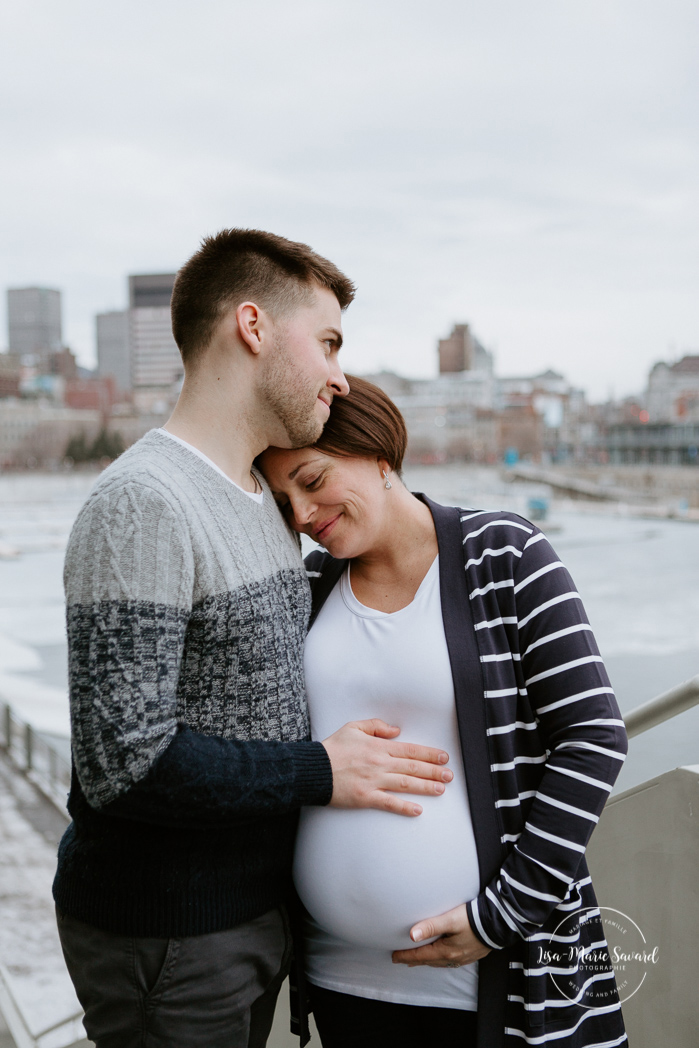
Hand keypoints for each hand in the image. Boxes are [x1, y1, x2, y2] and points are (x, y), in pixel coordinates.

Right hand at [322, 719, 451, 817]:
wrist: (313, 769)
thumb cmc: (332, 748)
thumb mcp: (353, 727)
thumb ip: (376, 726)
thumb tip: (396, 730)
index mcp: (378, 747)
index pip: (410, 750)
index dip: (429, 753)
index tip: (444, 757)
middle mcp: (380, 764)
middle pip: (413, 767)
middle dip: (434, 771)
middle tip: (450, 775)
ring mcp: (374, 781)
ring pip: (406, 784)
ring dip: (426, 787)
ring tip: (441, 789)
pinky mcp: (366, 798)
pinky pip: (389, 803)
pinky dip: (404, 807)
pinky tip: (418, 810)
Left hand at [392, 904, 491, 966]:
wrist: (498, 922)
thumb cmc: (473, 919)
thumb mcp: (450, 920)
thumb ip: (430, 926)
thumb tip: (412, 935)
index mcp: (446, 951)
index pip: (420, 956)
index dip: (406, 956)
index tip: (394, 956)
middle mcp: (453, 958)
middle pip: (428, 961)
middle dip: (413, 960)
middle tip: (401, 959)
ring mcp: (463, 958)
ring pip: (439, 962)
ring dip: (426, 961)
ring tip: (417, 960)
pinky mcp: (470, 954)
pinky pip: (449, 961)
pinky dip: (439, 960)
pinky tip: (440, 958)